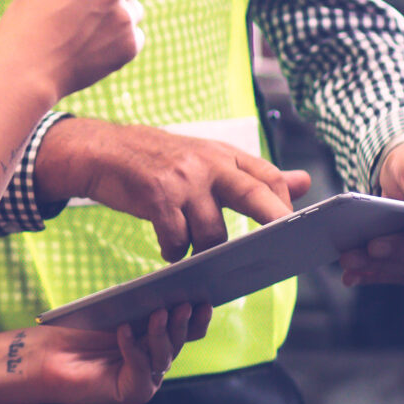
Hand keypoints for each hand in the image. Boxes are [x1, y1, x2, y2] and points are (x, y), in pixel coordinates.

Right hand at [0, 0, 143, 99]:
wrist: (27, 69)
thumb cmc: (26, 22)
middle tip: (78, 20)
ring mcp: (123, 17)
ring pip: (133, 12)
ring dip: (118, 20)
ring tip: (86, 36)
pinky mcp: (130, 45)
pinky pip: (135, 38)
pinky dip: (120, 44)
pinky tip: (93, 51)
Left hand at [0, 305, 207, 403]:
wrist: (49, 354)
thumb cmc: (81, 328)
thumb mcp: (117, 309)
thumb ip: (141, 303)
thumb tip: (166, 287)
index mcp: (158, 340)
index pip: (188, 331)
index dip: (199, 318)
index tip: (204, 298)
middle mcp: (156, 362)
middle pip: (178, 343)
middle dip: (181, 323)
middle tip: (183, 303)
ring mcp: (146, 379)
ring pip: (164, 357)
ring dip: (161, 334)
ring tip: (158, 313)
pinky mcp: (132, 393)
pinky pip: (141, 371)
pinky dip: (133, 350)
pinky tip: (125, 331)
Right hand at [37, 117, 311, 261]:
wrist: (99, 150)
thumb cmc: (155, 159)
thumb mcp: (206, 158)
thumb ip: (253, 175)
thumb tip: (305, 181)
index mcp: (223, 153)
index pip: (268, 175)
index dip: (283, 203)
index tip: (285, 228)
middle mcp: (208, 163)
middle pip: (255, 196)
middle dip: (273, 226)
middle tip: (279, 252)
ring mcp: (183, 179)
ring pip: (213, 231)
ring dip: (205, 251)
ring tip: (193, 253)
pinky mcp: (157, 196)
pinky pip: (177, 238)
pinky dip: (175, 252)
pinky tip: (169, 251)